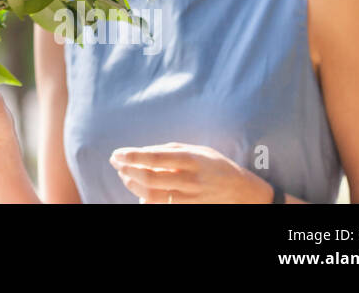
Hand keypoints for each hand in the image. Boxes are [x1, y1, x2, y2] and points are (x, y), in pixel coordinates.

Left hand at [109, 142, 273, 202]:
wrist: (241, 191)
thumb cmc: (214, 165)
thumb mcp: (195, 149)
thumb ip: (167, 150)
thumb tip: (140, 152)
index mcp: (191, 160)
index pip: (155, 158)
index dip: (132, 156)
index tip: (116, 154)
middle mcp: (190, 180)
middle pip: (149, 179)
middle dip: (127, 170)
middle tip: (117, 163)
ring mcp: (190, 198)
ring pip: (152, 196)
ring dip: (132, 185)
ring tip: (124, 175)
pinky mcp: (189, 209)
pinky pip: (161, 207)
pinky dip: (145, 200)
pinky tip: (139, 191)